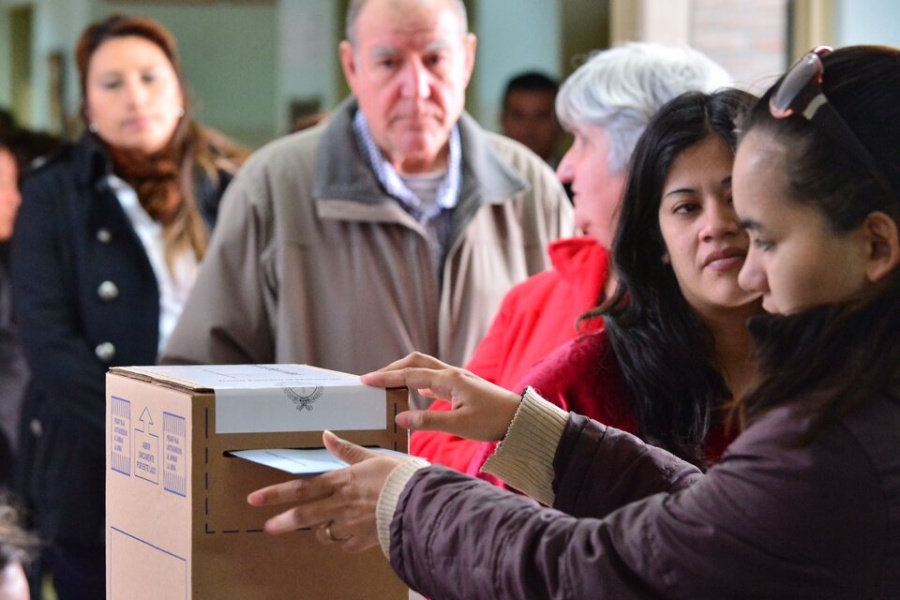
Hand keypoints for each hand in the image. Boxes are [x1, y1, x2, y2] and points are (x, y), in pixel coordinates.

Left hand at [246, 431, 405, 552]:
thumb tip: (326, 435)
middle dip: (283, 521)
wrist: (418, 502)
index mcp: (341, 481)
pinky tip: (349, 535)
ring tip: (323, 526)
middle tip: (267, 527)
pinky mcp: (362, 541)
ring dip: (320, 530)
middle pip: (304, 515)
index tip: (255, 499)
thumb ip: (347, 450)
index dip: (276, 494)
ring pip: (323, 532)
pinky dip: (343, 540)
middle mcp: (340, 504)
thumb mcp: (372, 457)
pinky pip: (344, 544)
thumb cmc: (398, 476)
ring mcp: (350, 525)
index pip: (302, 488)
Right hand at [360, 352, 520, 441]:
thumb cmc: (493, 420)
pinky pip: (433, 378)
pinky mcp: (461, 387)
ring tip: (388, 384)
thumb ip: (428, 421)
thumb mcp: (459, 424)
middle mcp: (451, 374)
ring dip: (404, 372)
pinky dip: (418, 381)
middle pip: (415, 362)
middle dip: (392, 369)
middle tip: (373, 380)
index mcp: (448, 380)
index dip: (386, 377)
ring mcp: (457, 379)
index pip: (410, 374)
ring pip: (424, 368)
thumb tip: (399, 418)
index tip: (365, 380)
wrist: (519, 418)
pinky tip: (414, 391)